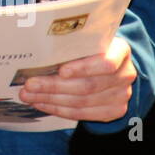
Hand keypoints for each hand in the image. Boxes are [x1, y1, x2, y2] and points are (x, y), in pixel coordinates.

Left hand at [19, 35, 135, 120]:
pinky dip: (58, 109)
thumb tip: (36, 51)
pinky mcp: (113, 110)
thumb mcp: (87, 40)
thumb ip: (71, 44)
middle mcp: (125, 74)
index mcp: (120, 51)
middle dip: (54, 86)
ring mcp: (121, 95)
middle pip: (87, 85)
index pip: (106, 63)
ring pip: (82, 102)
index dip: (83, 68)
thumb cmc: (92, 49)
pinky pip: (82, 113)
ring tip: (28, 95)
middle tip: (30, 84)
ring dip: (51, 100)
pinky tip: (41, 103)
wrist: (112, 65)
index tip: (61, 70)